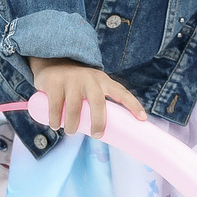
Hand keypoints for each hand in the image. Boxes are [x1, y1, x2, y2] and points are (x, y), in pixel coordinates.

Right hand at [27, 58, 145, 138]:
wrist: (54, 61)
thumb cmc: (79, 83)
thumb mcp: (94, 86)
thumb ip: (101, 103)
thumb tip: (110, 132)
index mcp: (103, 81)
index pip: (121, 92)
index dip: (133, 105)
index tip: (142, 119)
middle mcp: (89, 79)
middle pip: (98, 102)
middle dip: (98, 122)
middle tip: (97, 135)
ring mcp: (71, 80)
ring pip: (75, 107)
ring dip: (73, 125)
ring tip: (71, 132)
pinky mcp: (54, 83)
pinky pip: (55, 105)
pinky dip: (56, 119)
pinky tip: (56, 125)